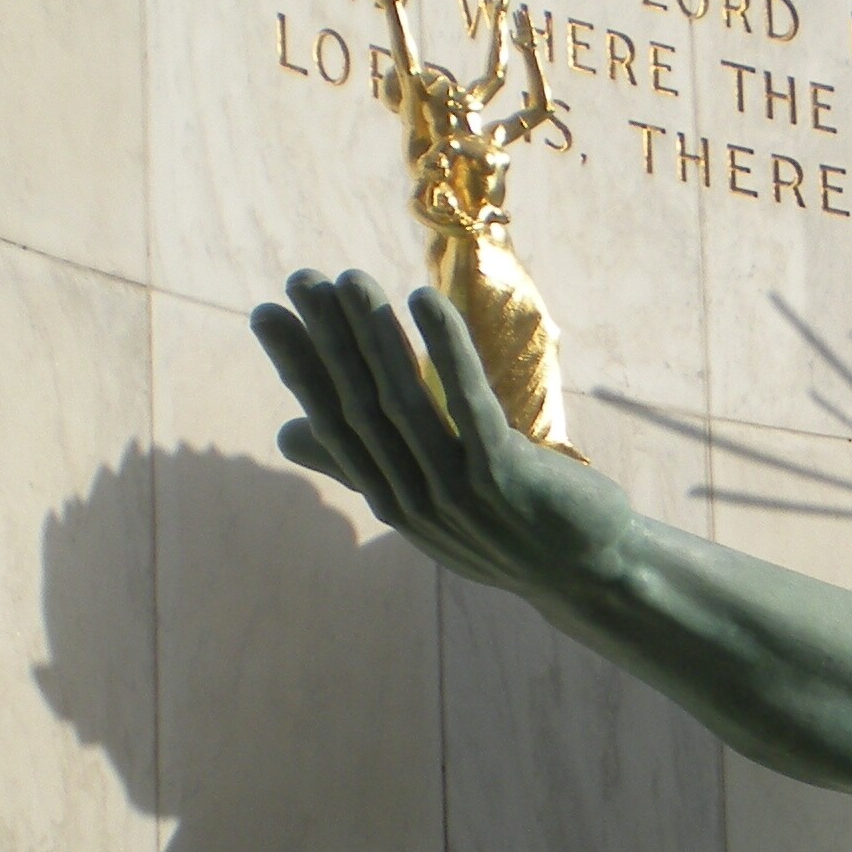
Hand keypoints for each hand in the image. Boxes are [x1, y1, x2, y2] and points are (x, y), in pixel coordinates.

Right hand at [250, 269, 633, 592]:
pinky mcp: (503, 473)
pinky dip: (444, 348)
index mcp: (389, 500)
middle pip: (359, 404)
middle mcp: (412, 499)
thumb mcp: (423, 503)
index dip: (298, 367)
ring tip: (351, 279)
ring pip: (404, 399)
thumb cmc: (503, 528)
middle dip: (327, 339)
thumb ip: (360, 466)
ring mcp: (456, 489)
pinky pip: (468, 401)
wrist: (586, 573)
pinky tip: (425, 300)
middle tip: (300, 278)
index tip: (266, 313)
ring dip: (375, 335)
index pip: (330, 424)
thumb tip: (286, 433)